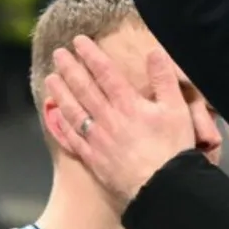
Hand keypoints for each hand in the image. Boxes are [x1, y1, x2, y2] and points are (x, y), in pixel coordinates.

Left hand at [45, 36, 196, 210]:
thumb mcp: (177, 109)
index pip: (105, 74)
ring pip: (73, 111)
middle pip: (84, 89)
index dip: (91, 55)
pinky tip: (52, 116)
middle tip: (58, 54)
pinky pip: (71, 138)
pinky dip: (59, 125)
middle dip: (70, 68)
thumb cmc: (173, 148)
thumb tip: (155, 52)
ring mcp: (97, 139)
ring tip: (51, 78)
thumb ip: (164, 79)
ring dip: (61, 92)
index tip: (79, 41)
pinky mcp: (93, 158)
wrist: (162, 186)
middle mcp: (108, 119)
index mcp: (128, 104)